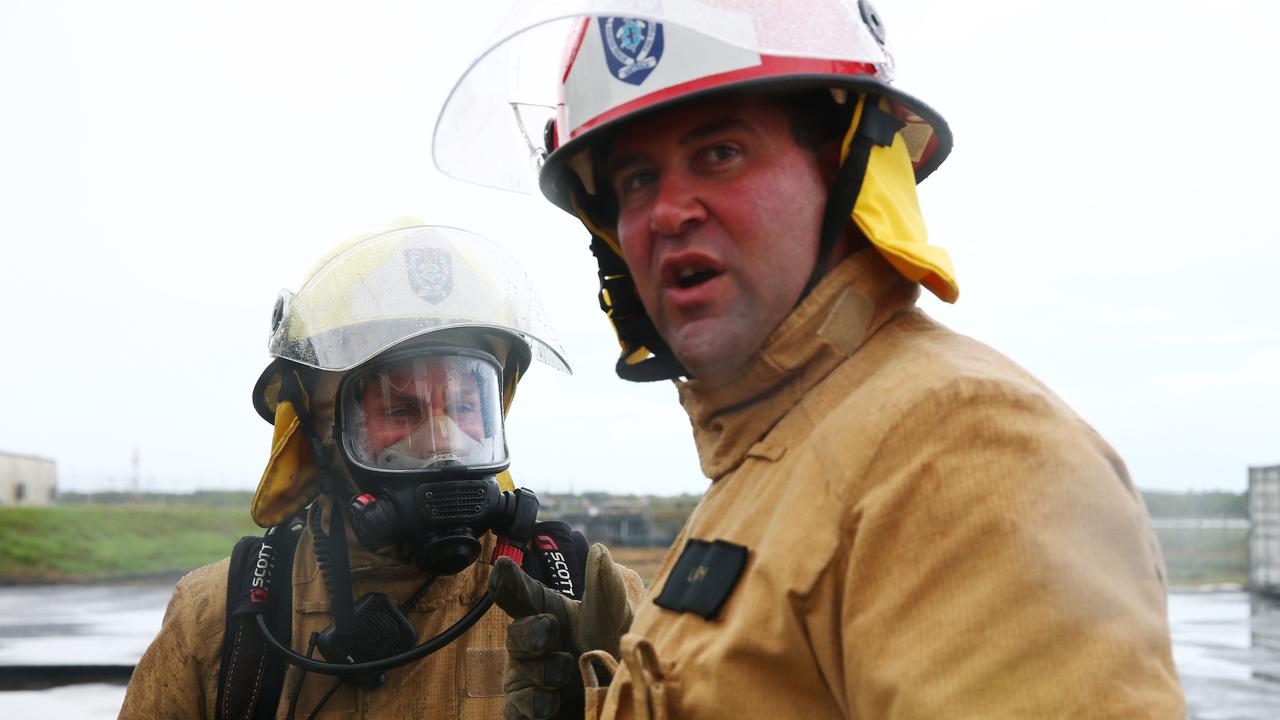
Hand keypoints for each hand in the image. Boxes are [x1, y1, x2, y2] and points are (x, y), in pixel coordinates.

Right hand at [489, 544, 633, 719]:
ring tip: (569, 670)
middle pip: (516, 634)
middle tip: (550, 628)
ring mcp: (529, 677)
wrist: (624, 699)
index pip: (522, 594)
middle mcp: (536, 644)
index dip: (508, 580)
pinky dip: (536, 703)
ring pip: (518, 671)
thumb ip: (608, 590)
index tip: (502, 567)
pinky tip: (553, 700)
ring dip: (544, 671)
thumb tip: (599, 551)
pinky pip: (517, 706)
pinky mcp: (529, 709)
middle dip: (530, 631)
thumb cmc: (615, 652)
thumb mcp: (619, 621)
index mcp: (551, 613)